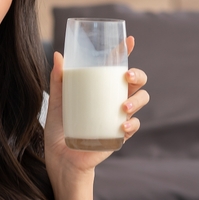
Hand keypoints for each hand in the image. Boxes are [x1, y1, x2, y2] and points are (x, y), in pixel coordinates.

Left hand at [44, 37, 148, 175]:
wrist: (60, 159)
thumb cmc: (59, 129)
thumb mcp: (57, 102)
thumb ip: (58, 80)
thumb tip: (59, 55)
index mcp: (101, 90)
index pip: (116, 68)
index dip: (125, 53)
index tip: (130, 40)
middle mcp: (113, 101)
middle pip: (136, 82)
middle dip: (138, 75)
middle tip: (127, 76)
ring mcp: (118, 118)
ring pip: (140, 101)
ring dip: (137, 100)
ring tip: (123, 107)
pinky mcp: (118, 136)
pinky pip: (133, 127)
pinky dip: (131, 124)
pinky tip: (122, 126)